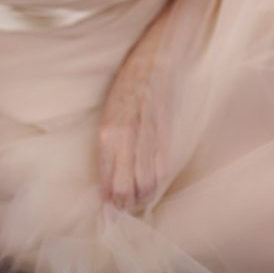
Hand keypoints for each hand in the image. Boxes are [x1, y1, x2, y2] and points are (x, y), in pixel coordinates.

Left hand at [98, 44, 171, 213]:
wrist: (154, 60)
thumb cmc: (128, 83)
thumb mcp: (109, 109)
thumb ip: (109, 139)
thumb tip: (108, 169)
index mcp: (108, 131)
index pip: (107, 176)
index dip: (109, 195)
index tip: (108, 206)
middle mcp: (127, 138)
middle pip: (125, 184)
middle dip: (124, 202)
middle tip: (123, 212)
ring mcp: (148, 137)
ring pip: (145, 180)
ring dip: (141, 197)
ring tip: (137, 205)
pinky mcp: (166, 134)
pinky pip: (162, 167)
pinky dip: (157, 183)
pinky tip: (153, 190)